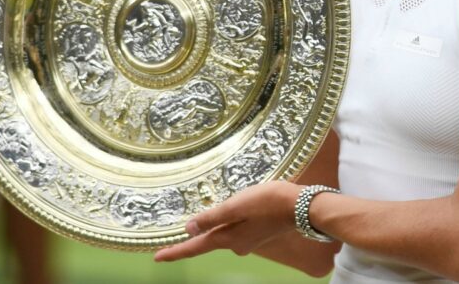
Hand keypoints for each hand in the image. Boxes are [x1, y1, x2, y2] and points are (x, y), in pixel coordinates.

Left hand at [154, 181, 300, 262]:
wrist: (302, 206)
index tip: (157, 257)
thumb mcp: (235, 206)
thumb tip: (188, 228)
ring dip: (216, 223)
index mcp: (228, 238)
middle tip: (179, 233)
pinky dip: (230, 220)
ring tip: (211, 211)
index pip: (195, 246)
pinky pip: (236, 227)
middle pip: (209, 240)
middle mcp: (237, 244)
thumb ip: (211, 217)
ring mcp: (249, 240)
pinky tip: (235, 210)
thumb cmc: (268, 202)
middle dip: (197, 234)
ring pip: (224, 231)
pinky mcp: (258, 232)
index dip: (175, 251)